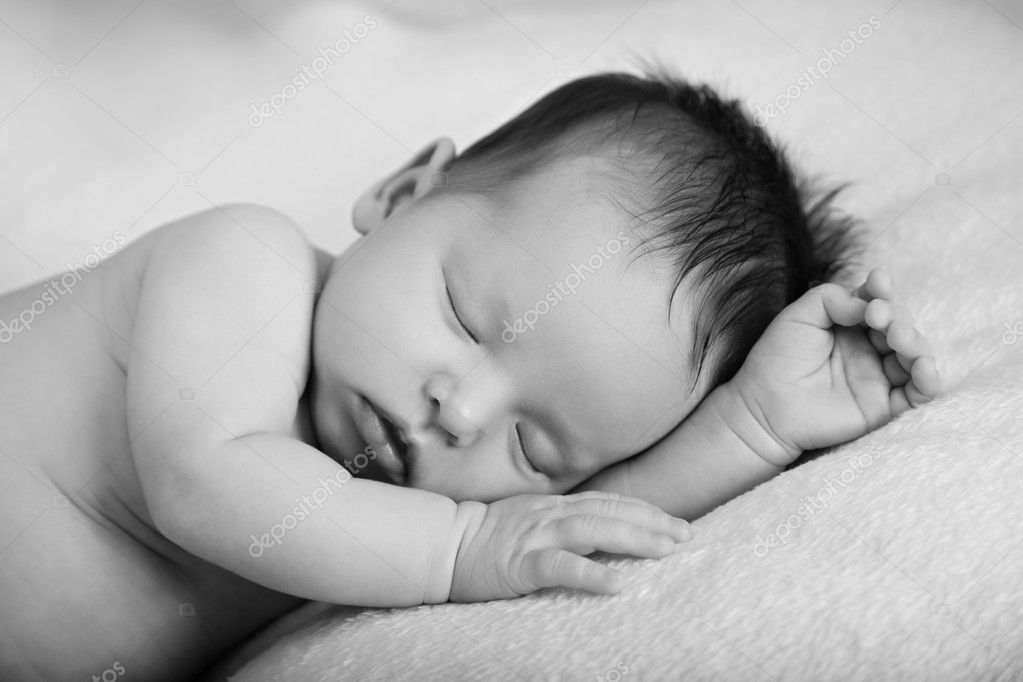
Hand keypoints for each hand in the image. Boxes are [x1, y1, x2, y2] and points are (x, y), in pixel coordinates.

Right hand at [450, 491, 691, 601]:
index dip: (645, 511)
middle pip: (610, 513)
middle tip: (686, 535)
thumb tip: (604, 530)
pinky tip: (618, 583)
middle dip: (651, 523)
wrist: (445, 545)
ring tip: (665, 550)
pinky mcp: (521, 564)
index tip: (676, 522)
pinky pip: (560, 566)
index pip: (609, 502)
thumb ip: (565, 521)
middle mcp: (552, 515)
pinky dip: (591, 573)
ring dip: (633, 538)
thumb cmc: (489, 537)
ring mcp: (537, 536)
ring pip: (592, 531)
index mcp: (556, 506)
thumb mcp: (532, 520)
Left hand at [729, 269, 940, 465]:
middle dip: (896, 316)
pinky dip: (928, 381)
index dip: (882, 291)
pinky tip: (924, 367)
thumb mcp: (798, 316)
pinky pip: (917, 394)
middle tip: (877, 316)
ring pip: (914, 356)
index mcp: (848, 326)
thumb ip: (831, 299)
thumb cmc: (776, 360)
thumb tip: (866, 302)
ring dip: (915, 342)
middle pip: (900, 326)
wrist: (763, 406)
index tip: (878, 283)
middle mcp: (867, 350)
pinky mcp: (882, 407)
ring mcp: (877, 378)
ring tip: (897, 337)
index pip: (877, 302)